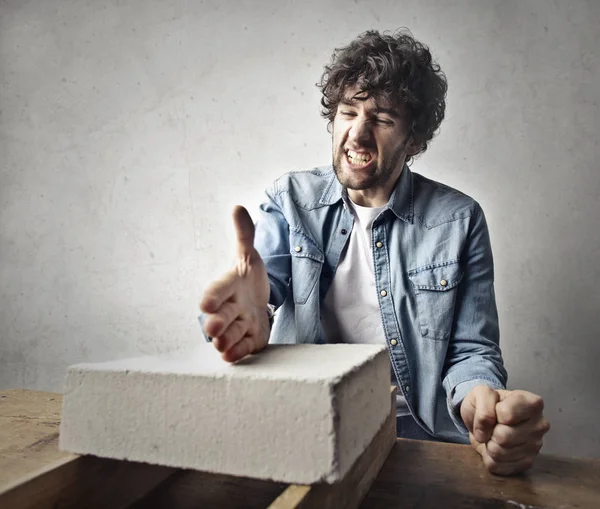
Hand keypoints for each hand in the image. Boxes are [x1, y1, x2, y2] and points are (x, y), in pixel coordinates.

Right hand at [200, 206, 270, 361]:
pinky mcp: (251, 338)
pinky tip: (233, 356)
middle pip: (221, 317)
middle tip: (213, 329)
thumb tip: (238, 208)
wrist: (258, 297)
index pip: (217, 291)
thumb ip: (244, 235)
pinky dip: (240, 352)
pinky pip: (245, 347)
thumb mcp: (248, 255)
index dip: (212, 296)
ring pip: (232, 334)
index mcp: (228, 286)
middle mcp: (230, 308)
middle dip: (216, 324)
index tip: (205, 303)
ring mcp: (240, 324)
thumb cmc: (248, 277)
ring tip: (222, 345)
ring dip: (227, 340)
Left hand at [460, 386, 549, 475]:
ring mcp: (535, 446)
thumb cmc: (489, 403)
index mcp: (532, 403)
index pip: (506, 414)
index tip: (495, 409)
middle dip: (490, 431)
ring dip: (488, 444)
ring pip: (500, 453)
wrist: (488, 418)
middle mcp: (540, 425)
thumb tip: (484, 434)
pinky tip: (496, 447)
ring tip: (493, 435)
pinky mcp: (527, 463)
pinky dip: (489, 457)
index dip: (493, 413)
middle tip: (492, 425)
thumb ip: (483, 406)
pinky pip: (498, 466)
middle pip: (503, 437)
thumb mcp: (481, 393)